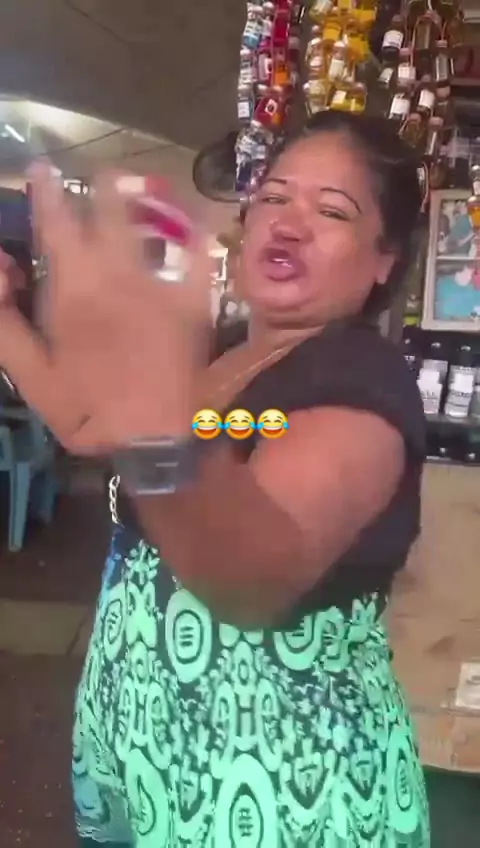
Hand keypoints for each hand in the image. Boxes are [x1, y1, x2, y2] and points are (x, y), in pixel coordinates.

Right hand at [0, 164, 211, 452]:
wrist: (152, 439)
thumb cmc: (86, 412)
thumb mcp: (31, 375)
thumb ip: (6, 321)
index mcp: (73, 290)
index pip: (56, 224)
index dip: (46, 192)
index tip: (42, 169)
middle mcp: (118, 275)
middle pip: (107, 214)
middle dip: (99, 189)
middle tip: (99, 176)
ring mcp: (161, 287)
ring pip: (151, 226)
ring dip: (141, 201)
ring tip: (139, 184)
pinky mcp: (193, 304)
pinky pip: (198, 259)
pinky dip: (196, 236)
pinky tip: (196, 222)